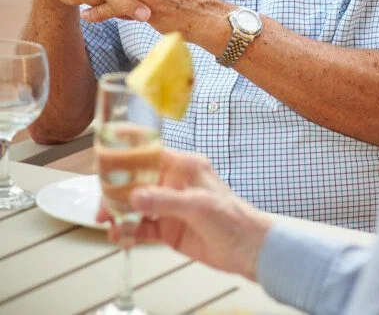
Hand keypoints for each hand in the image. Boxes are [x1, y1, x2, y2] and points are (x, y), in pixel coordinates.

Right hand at [97, 150, 272, 279]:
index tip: (106, 159)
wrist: (247, 249)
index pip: (150, 155)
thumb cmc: (233, 218)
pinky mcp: (168, 229)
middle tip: (103, 206)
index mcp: (184, 167)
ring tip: (108, 225)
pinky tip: (121, 238)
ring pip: (136, 206)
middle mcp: (174, 184)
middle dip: (117, 193)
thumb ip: (165, 201)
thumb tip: (135, 197)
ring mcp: (170, 207)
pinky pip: (142, 228)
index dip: (128, 156)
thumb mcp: (198, 205)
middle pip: (137, 183)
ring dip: (120, 215)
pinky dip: (129, 232)